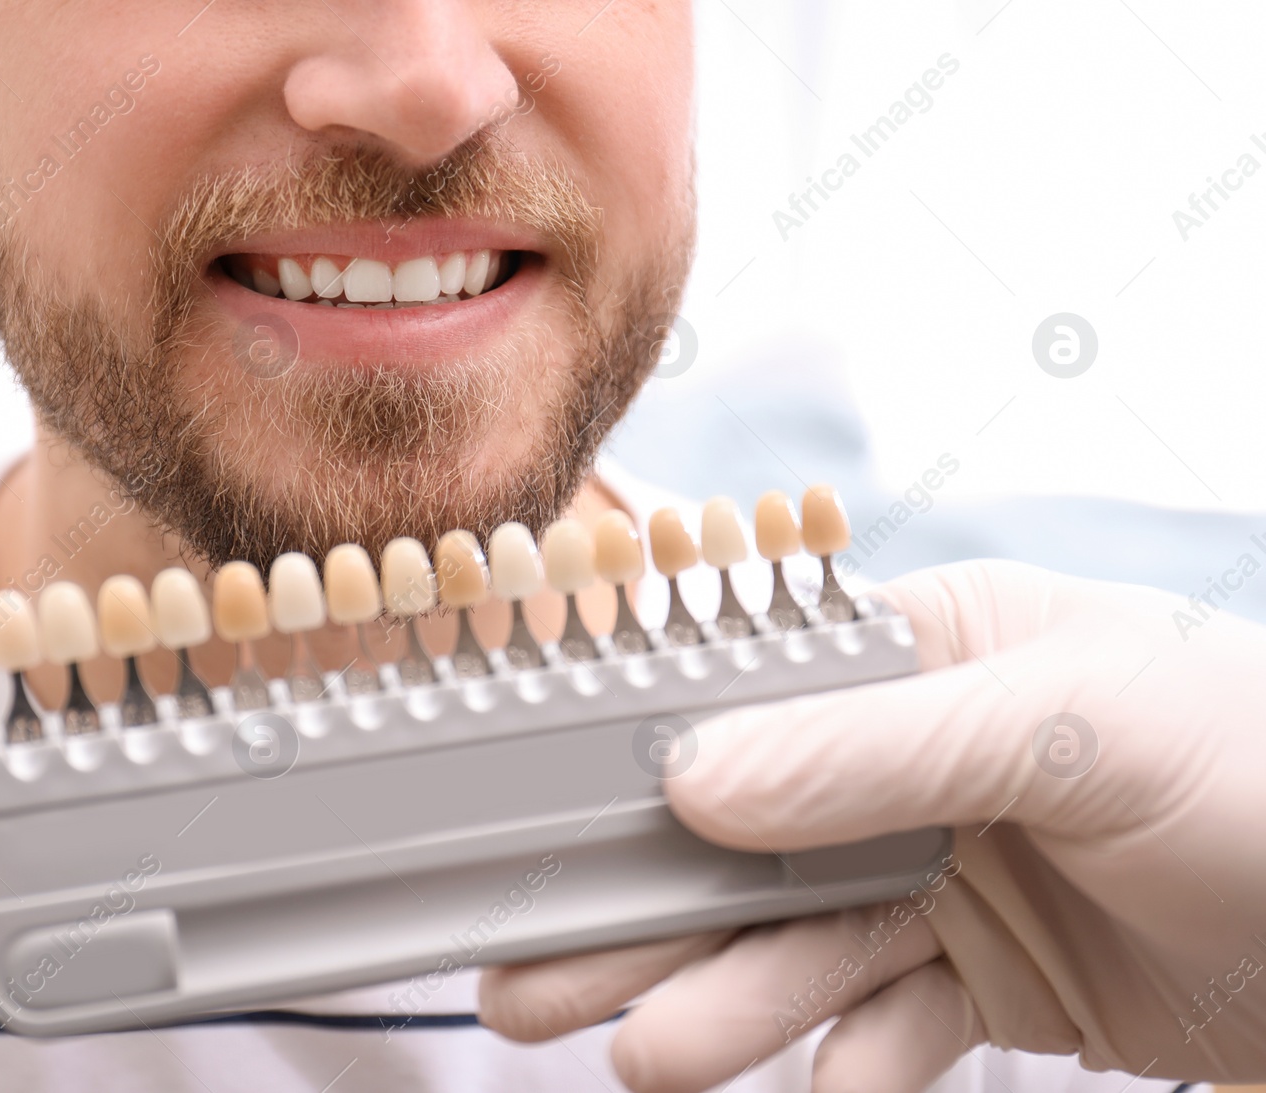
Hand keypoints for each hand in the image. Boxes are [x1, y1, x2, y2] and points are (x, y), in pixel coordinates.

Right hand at [479, 560, 1265, 1092]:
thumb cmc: (1256, 769)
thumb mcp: (1071, 728)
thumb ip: (875, 749)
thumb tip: (694, 780)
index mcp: (923, 654)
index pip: (746, 704)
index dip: (634, 771)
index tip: (537, 834)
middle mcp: (915, 762)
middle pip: (746, 843)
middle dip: (645, 915)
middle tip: (532, 983)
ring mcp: (946, 872)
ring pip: (801, 943)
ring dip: (728, 1002)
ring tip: (648, 1058)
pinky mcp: (987, 974)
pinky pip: (891, 1023)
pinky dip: (854, 1061)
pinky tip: (823, 1084)